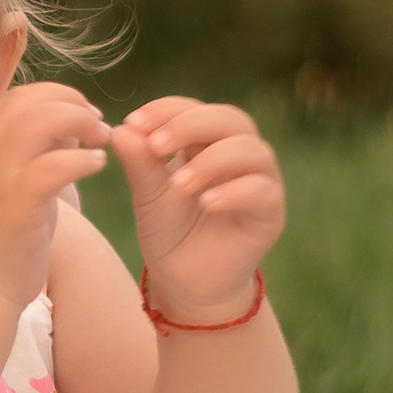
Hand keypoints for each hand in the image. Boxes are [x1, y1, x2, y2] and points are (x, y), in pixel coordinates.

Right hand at [0, 79, 112, 313]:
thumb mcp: (12, 188)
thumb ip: (34, 154)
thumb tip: (69, 125)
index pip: (16, 97)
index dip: (55, 95)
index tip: (82, 113)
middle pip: (29, 100)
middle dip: (73, 103)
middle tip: (99, 124)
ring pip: (42, 121)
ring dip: (81, 123)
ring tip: (103, 142)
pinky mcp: (17, 201)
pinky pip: (57, 163)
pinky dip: (84, 158)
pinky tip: (98, 166)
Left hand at [108, 95, 283, 320]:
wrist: (186, 282)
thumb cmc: (169, 233)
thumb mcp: (148, 196)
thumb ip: (139, 163)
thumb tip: (121, 129)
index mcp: (207, 142)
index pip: (194, 109)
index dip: (167, 110)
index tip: (135, 123)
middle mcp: (239, 154)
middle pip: (229, 119)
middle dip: (190, 126)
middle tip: (157, 145)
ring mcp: (260, 181)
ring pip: (251, 150)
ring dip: (212, 161)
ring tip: (179, 184)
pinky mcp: (271, 212)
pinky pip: (262, 190)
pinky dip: (234, 192)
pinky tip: (206, 203)